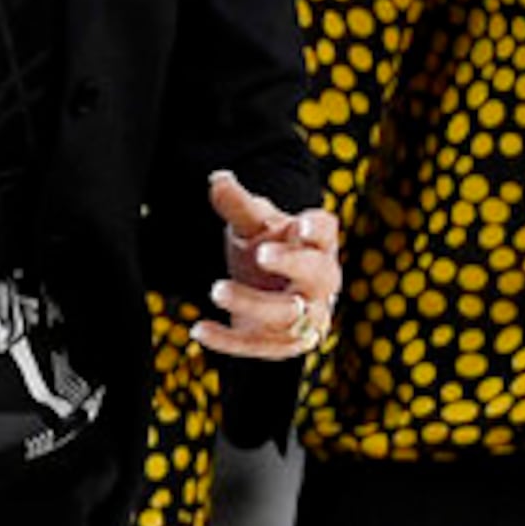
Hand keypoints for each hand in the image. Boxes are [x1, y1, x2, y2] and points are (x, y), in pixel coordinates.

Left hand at [198, 169, 340, 361]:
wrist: (273, 290)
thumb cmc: (271, 248)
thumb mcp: (256, 225)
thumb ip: (238, 205)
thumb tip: (217, 178)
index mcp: (318, 245)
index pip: (326, 233)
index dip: (317, 229)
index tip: (299, 224)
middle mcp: (320, 282)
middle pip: (317, 275)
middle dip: (291, 265)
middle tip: (261, 253)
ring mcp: (306, 316)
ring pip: (286, 315)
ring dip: (251, 303)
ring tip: (216, 289)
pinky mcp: (283, 344)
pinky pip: (258, 347)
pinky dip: (228, 340)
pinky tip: (198, 330)